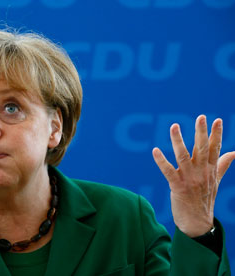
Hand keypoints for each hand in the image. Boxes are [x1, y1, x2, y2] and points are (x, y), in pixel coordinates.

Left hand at [152, 115, 234, 236]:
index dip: (216, 134)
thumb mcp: (216, 181)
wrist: (198, 223)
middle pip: (201, 149)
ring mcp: (189, 179)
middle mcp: (201, 172)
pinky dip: (161, 161)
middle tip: (200, 117)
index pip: (214, 148)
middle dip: (201, 132)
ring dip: (178, 141)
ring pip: (183, 156)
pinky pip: (168, 171)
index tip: (217, 119)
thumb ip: (222, 165)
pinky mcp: (177, 186)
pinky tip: (155, 150)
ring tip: (174, 126)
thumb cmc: (205, 199)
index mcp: (210, 170)